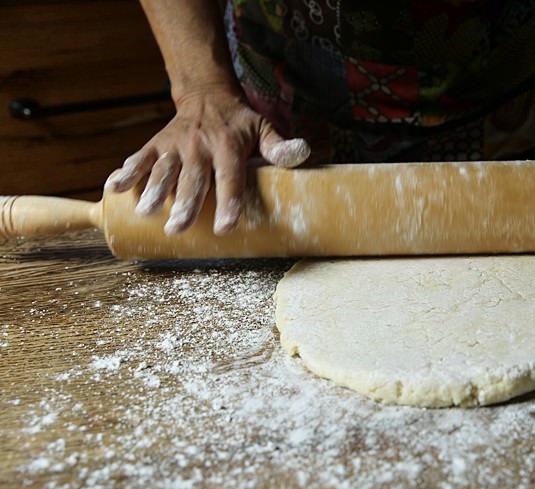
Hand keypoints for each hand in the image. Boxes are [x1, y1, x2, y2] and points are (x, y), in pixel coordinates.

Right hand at [104, 87, 309, 235]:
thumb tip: (302, 154)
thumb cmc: (240, 123)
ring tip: (146, 212)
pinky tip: (113, 189)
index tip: (226, 227)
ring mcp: (175, 145)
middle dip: (185, 204)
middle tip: (178, 229)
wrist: (206, 95)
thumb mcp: (263, 128)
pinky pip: (139, 158)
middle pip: (192, 179)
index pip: (229, 178)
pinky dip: (126, 173)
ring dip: (152, 191)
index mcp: (228, 146)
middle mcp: (199, 145)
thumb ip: (279, 145)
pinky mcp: (156, 144)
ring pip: (163, 170)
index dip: (228, 202)